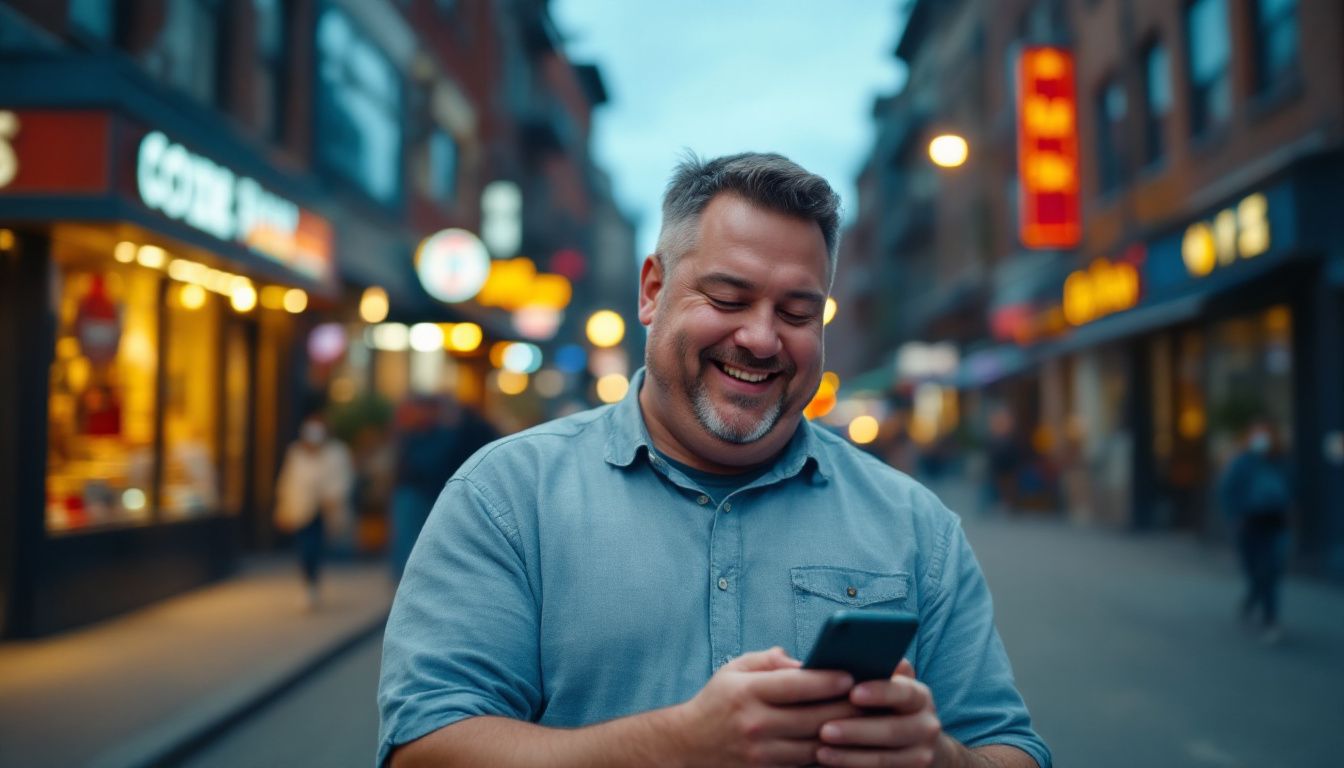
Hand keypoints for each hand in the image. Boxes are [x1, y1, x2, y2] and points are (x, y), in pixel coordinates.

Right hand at [671, 647, 863, 766]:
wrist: (687, 747)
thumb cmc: (717, 702)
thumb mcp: (734, 670)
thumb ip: (768, 661)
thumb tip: (803, 661)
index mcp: (747, 693)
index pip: (795, 685)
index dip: (826, 680)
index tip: (852, 674)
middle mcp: (755, 725)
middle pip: (813, 718)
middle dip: (847, 707)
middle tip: (874, 697)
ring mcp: (762, 754)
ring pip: (815, 745)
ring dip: (844, 733)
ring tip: (869, 720)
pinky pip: (806, 764)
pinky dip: (828, 752)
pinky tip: (846, 742)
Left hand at [815, 660, 943, 766]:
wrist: (917, 745)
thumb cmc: (887, 706)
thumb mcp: (888, 685)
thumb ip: (876, 670)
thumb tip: (846, 653)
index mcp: (919, 696)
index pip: (904, 692)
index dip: (880, 692)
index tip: (853, 693)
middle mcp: (926, 726)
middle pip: (893, 730)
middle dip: (856, 730)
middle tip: (824, 729)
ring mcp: (921, 755)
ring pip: (885, 758)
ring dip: (850, 755)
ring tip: (820, 750)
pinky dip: (853, 767)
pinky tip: (830, 762)